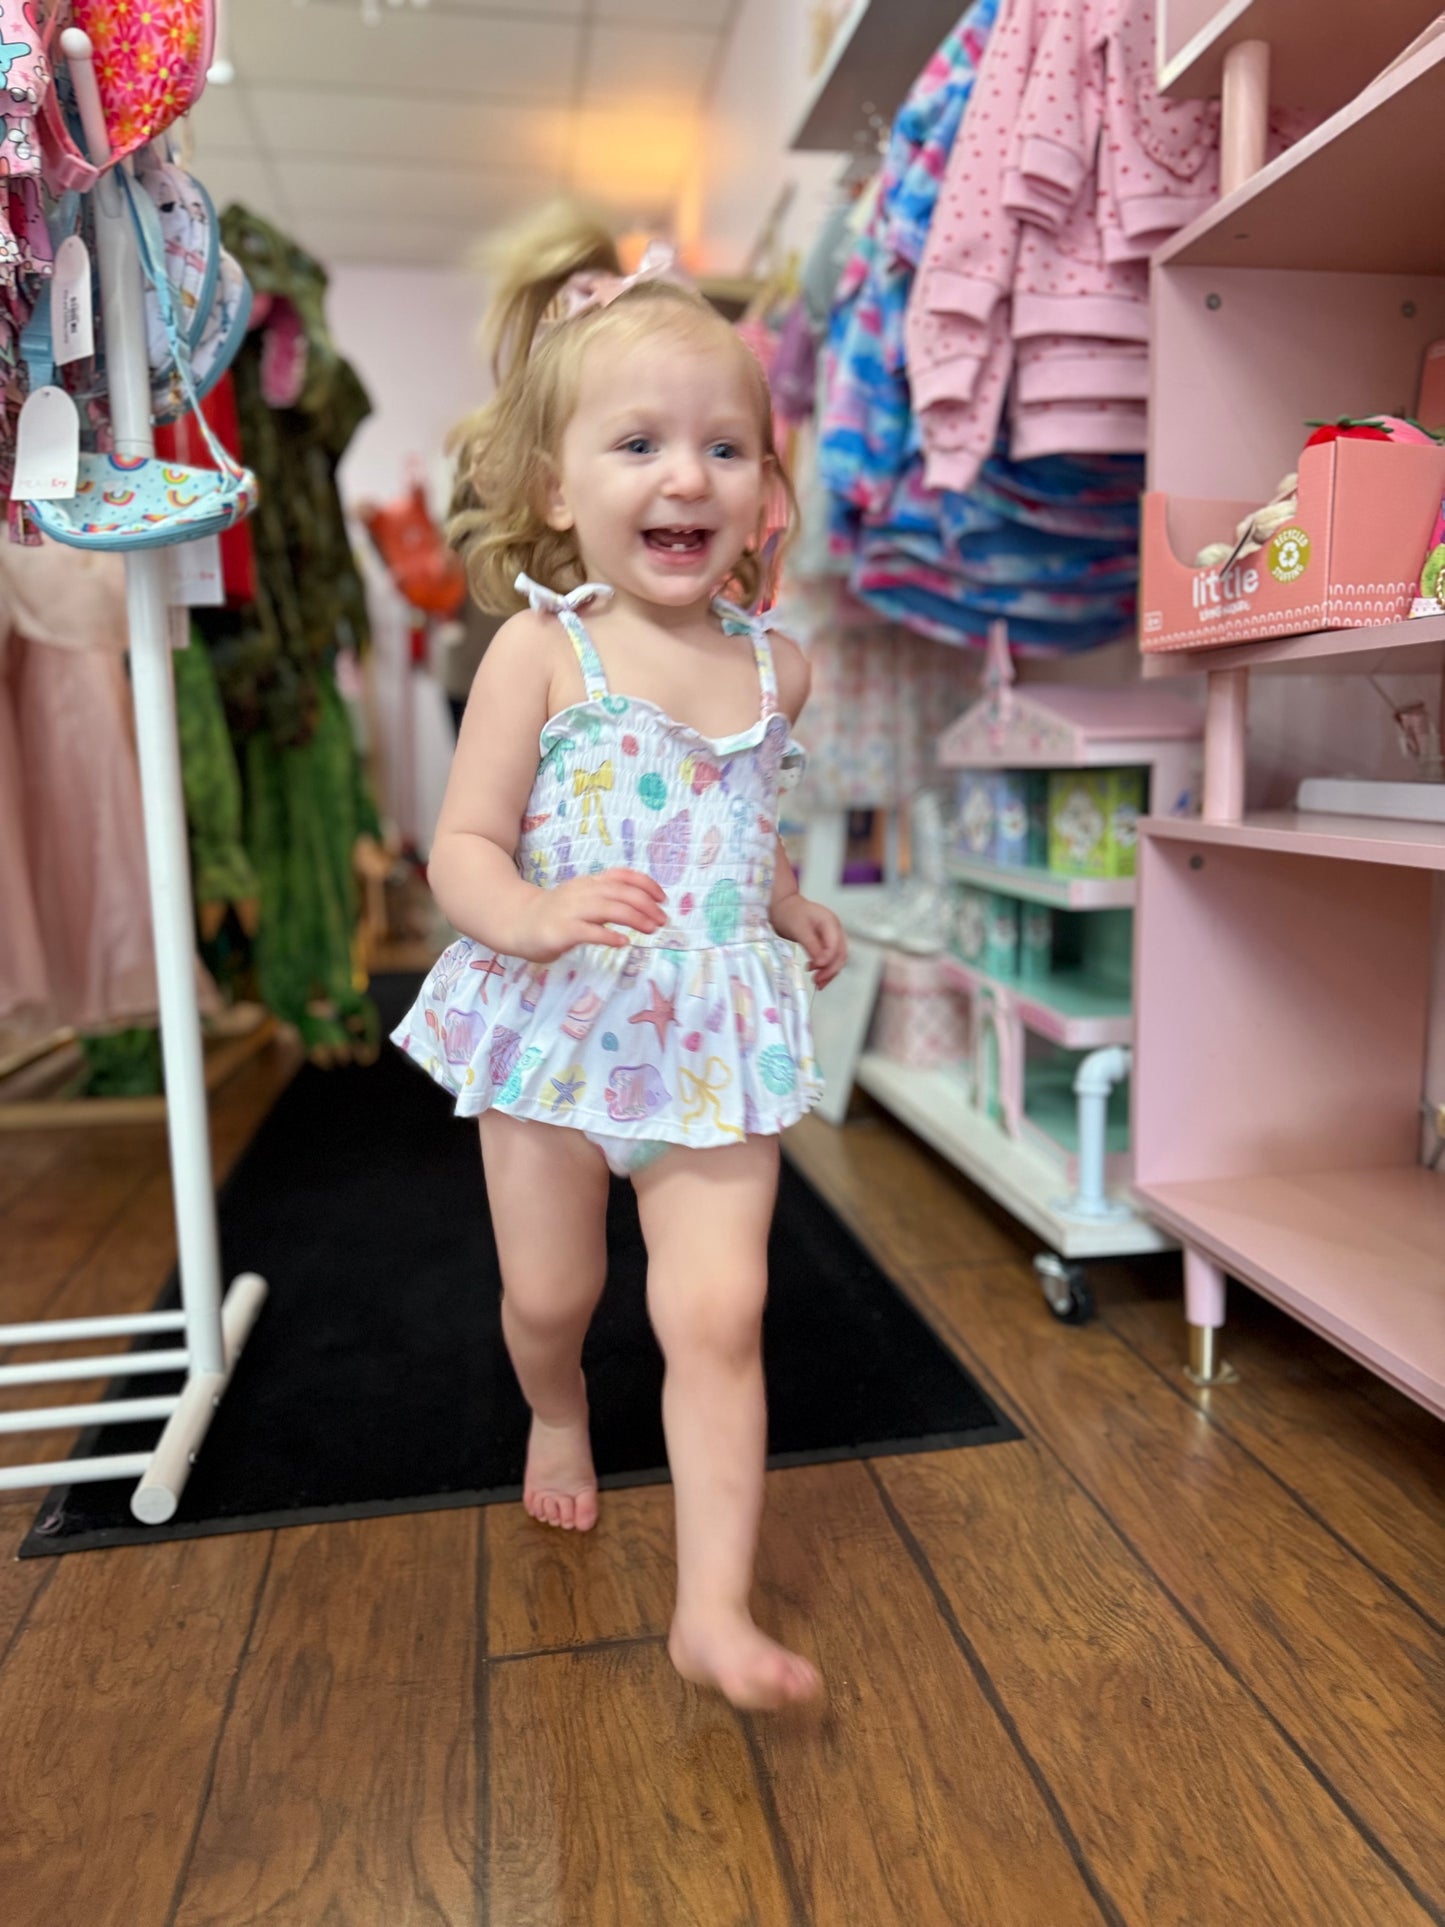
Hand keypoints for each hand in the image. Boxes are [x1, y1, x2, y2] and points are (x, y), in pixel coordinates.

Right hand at [515, 869, 666, 961]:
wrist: (516, 922)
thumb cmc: (555, 914)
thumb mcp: (583, 899)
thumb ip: (606, 898)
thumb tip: (641, 906)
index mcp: (590, 883)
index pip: (623, 876)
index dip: (646, 884)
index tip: (663, 898)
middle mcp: (582, 893)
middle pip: (621, 892)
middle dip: (647, 905)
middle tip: (662, 920)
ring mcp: (571, 911)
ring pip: (609, 908)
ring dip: (635, 918)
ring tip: (651, 929)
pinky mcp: (561, 931)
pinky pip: (589, 932)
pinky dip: (608, 936)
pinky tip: (623, 943)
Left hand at [772, 894, 847, 988]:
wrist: (783, 906)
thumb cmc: (789, 912)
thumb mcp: (799, 929)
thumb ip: (811, 945)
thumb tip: (820, 962)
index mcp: (830, 922)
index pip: (835, 946)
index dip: (827, 960)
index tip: (815, 968)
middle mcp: (834, 929)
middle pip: (840, 954)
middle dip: (830, 970)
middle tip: (818, 980)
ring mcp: (831, 935)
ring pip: (837, 958)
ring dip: (829, 972)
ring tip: (818, 983)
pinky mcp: (825, 942)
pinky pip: (830, 958)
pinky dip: (825, 968)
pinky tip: (818, 976)